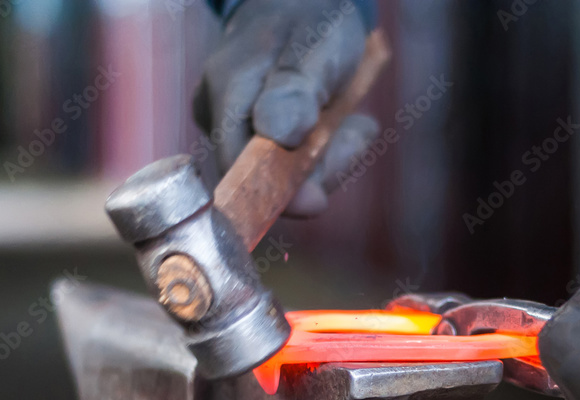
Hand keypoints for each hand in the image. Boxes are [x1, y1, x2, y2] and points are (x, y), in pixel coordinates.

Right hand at [194, 0, 377, 216]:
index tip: (316, 200)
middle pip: (264, 179)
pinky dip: (330, 151)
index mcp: (227, 88)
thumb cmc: (311, 20)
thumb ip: (295, 90)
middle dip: (320, 166)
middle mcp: (221, 115)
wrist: (310, 6)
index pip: (235, 165)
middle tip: (357, 131)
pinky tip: (344, 122)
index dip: (274, 193)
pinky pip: (300, 165)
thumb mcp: (314, 46)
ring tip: (354, 121)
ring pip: (288, 177)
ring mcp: (239, 129)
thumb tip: (275, 136)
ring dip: (332, 156)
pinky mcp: (262, 140)